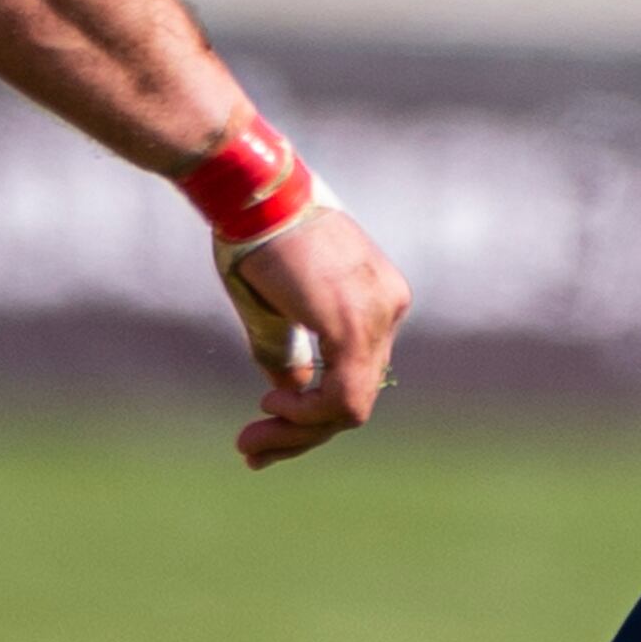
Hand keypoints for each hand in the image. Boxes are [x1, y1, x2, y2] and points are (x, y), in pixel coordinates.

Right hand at [218, 208, 411, 466]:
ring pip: (350, 406)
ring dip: (297, 432)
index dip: (312, 415)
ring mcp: (378, 315)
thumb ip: (288, 354)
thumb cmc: (255, 238)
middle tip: (251, 449)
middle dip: (301, 433)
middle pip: (356, 396)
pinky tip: (272, 405)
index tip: (262, 427)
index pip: (356, 376)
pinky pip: (342, 396)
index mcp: (379, 299)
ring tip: (252, 436)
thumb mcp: (276, 308)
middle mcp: (390, 307)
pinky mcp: (352, 323)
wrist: (252, 192)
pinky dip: (306, 415)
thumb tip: (290, 397)